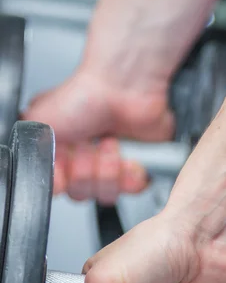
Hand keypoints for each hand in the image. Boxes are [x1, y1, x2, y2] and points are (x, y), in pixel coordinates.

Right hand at [22, 69, 174, 202]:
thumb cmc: (86, 95)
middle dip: (85, 170)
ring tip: (109, 143)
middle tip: (88, 144)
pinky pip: (133, 189)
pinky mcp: (136, 165)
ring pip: (106, 194)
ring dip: (107, 169)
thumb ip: (32, 150)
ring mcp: (110, 164)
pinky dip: (131, 175)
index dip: (62, 180)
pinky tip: (128, 157)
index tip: (65, 165)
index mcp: (59, 150)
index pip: (58, 186)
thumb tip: (38, 167)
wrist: (125, 88)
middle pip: (81, 193)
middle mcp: (83, 159)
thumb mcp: (40, 119)